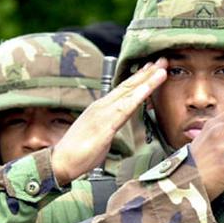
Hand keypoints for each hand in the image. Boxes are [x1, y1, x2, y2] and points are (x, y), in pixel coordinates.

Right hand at [52, 59, 167, 184]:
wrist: (61, 162)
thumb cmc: (79, 152)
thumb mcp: (100, 136)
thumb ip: (110, 127)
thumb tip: (116, 126)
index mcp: (101, 108)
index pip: (123, 90)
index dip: (139, 78)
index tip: (153, 68)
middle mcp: (102, 106)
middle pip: (128, 86)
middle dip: (147, 72)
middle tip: (163, 60)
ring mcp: (102, 113)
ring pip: (129, 93)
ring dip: (147, 80)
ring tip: (162, 69)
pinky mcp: (104, 125)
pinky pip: (125, 109)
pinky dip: (138, 96)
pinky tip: (148, 88)